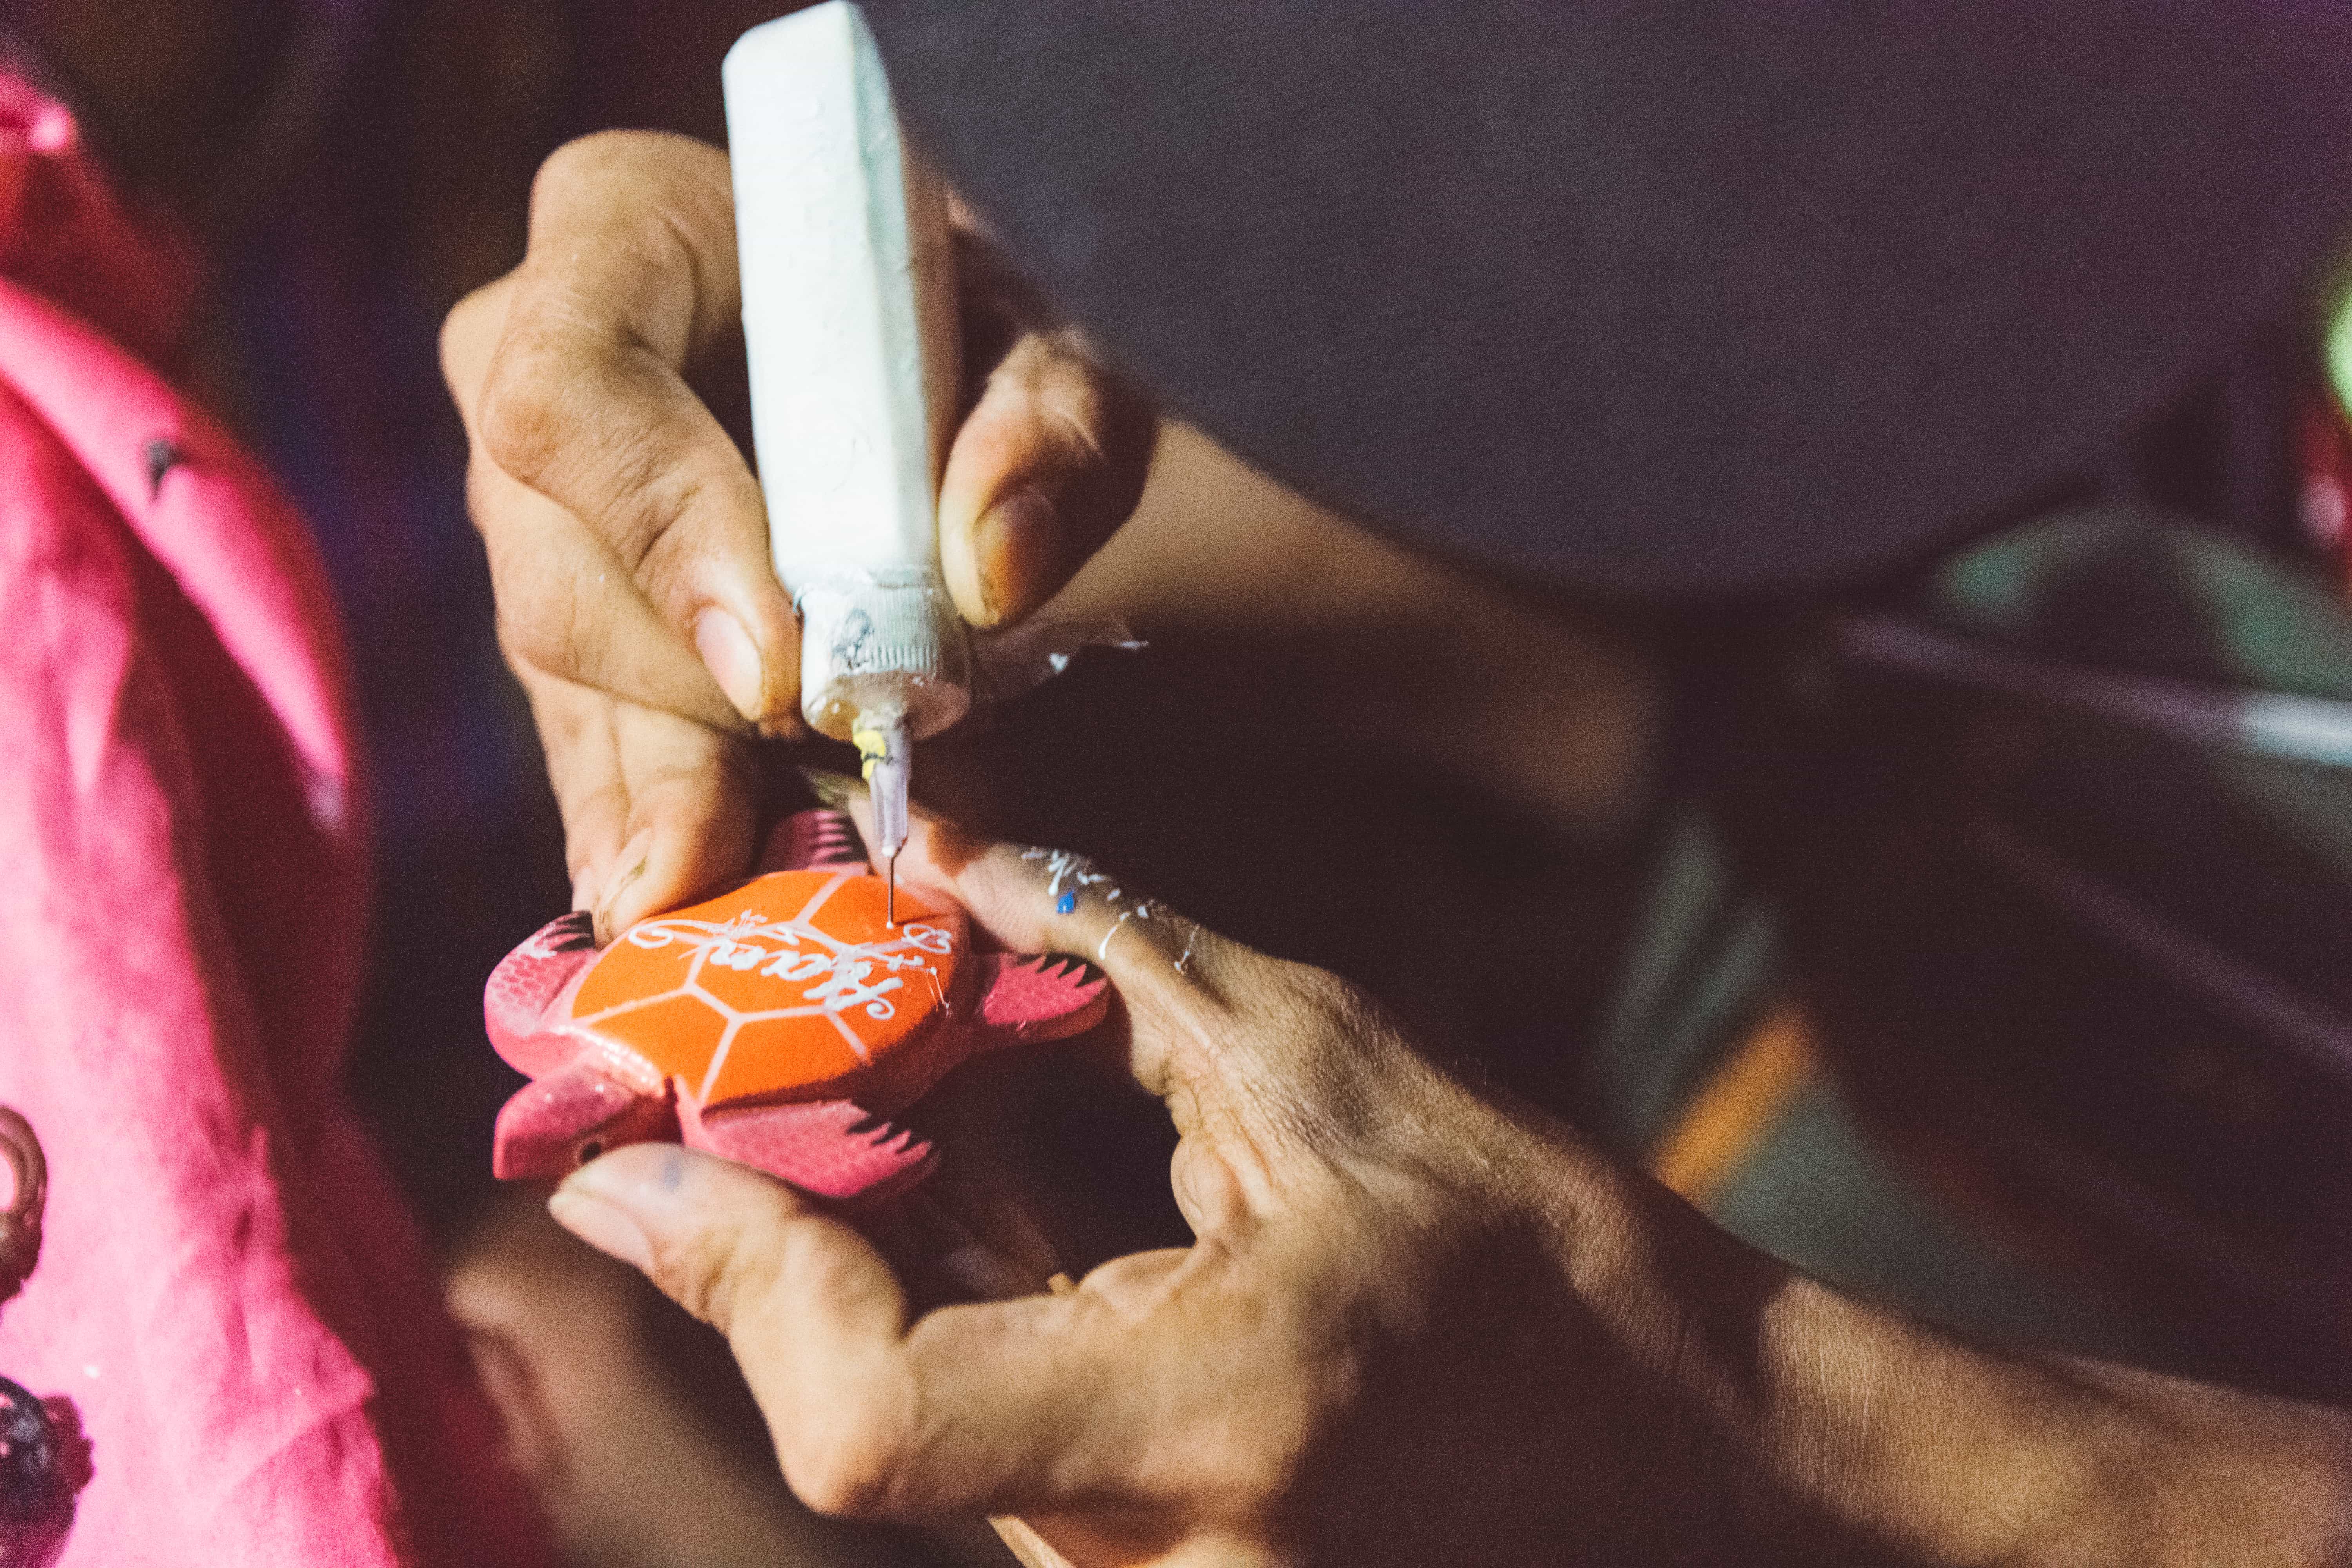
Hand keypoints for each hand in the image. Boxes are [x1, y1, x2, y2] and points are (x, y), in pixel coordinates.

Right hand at [439, 131, 1153, 934]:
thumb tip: (990, 570)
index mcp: (621, 232)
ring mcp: (531, 497)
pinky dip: (645, 811)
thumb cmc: (971, 320)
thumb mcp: (1050, 340)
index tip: (776, 665)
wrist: (919, 345)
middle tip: (797, 795)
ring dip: (661, 784)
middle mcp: (532, 358)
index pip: (572, 391)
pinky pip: (584, 723)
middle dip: (679, 702)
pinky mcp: (569, 605)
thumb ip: (1047, 428)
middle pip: (556, 564)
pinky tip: (676, 894)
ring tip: (722, 894)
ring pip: (562, 666)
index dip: (663, 540)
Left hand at [538, 803, 2350, 1565]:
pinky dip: (914, 1294)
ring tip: (757, 1091)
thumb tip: (959, 855)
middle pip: (845, 1408)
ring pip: (896, 1414)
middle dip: (737, 1239)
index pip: (870, 1410)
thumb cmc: (1547, 1267)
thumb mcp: (1335, 1075)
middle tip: (634, 1092)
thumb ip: (1123, 964)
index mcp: (1204, 1420)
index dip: (738, 1274)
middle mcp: (1142, 1548)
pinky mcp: (1137, 1549)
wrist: (1682, 1461)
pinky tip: (903, 1163)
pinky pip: (976, 1424)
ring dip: (817, 1255)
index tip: (626, 1160)